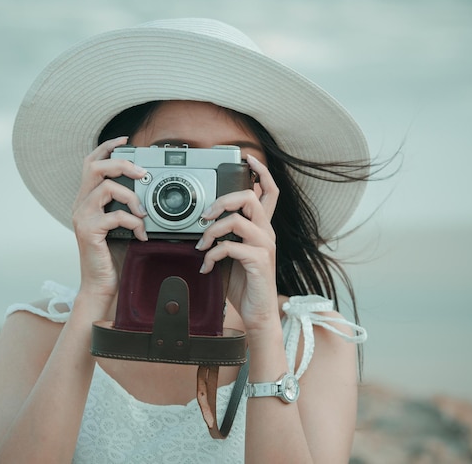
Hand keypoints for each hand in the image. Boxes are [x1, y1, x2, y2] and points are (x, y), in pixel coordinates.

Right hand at [71, 137, 147, 310]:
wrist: (102, 285)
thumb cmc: (114, 255)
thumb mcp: (121, 224)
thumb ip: (125, 205)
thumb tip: (147, 187)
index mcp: (87, 199)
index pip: (91, 162)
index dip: (106, 147)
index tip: (125, 140)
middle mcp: (80, 204)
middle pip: (94, 166)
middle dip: (121, 164)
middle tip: (142, 173)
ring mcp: (82, 217)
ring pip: (106, 187)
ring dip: (132, 197)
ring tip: (144, 213)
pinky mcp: (89, 231)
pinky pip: (114, 215)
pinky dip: (133, 221)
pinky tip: (140, 233)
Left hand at [194, 155, 279, 331]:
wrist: (257, 314)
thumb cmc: (243, 283)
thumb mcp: (231, 253)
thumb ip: (224, 236)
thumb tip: (202, 223)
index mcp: (261, 227)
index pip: (269, 191)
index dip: (261, 171)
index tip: (248, 157)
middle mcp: (266, 233)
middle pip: (251, 197)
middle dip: (223, 200)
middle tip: (205, 215)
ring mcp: (264, 246)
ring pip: (238, 219)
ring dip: (213, 229)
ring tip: (202, 244)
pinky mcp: (259, 261)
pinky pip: (231, 246)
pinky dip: (213, 254)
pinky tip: (207, 266)